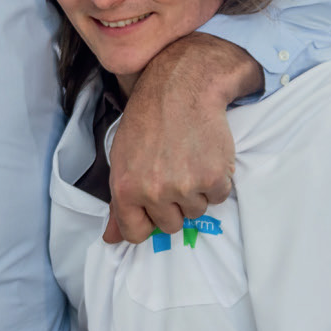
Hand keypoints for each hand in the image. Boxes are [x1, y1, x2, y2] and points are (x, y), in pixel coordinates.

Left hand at [106, 33, 260, 243]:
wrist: (182, 89)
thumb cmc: (147, 122)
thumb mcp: (122, 159)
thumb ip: (119, 203)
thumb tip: (111, 240)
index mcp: (125, 189)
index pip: (134, 233)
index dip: (144, 223)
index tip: (151, 210)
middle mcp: (154, 192)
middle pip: (169, 225)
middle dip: (171, 205)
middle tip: (171, 173)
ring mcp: (186, 187)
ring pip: (195, 212)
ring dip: (194, 192)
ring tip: (187, 160)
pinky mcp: (214, 179)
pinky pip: (218, 197)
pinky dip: (215, 181)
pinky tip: (204, 156)